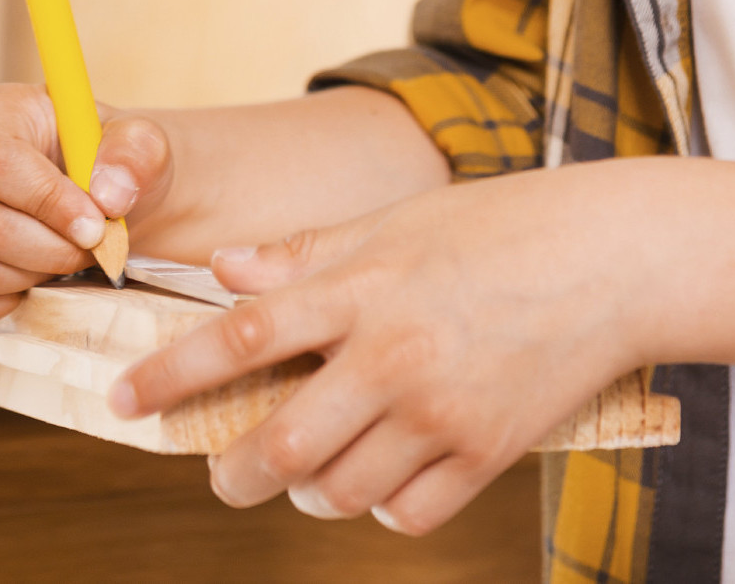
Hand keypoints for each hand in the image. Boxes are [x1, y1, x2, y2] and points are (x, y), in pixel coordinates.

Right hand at [0, 84, 172, 328]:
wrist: (95, 196)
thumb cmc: (109, 162)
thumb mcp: (140, 142)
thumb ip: (135, 153)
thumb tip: (107, 195)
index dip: (45, 202)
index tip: (95, 226)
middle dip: (50, 249)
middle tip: (94, 247)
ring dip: (33, 277)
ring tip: (68, 258)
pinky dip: (5, 306)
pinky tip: (36, 281)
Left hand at [109, 166, 640, 535]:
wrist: (611, 259)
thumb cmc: (495, 228)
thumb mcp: (394, 221)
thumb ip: (304, 254)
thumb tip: (221, 271)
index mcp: (360, 287)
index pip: (240, 336)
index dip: (171, 373)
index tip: (122, 399)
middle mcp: (393, 354)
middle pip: (281, 442)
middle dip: (232, 470)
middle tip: (220, 471)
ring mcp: (442, 410)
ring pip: (338, 490)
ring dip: (305, 492)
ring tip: (305, 471)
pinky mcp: (489, 452)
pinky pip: (407, 513)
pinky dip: (379, 508)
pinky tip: (379, 479)